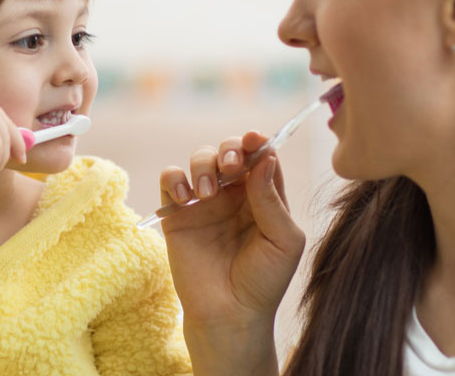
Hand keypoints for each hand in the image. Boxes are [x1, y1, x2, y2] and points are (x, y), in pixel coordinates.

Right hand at [158, 132, 305, 373]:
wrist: (229, 315)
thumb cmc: (264, 282)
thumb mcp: (283, 241)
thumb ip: (273, 200)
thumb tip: (265, 158)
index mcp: (264, 196)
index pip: (261, 156)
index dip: (257, 142)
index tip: (254, 140)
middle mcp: (235, 194)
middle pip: (229, 150)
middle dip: (229, 148)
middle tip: (229, 166)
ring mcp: (205, 202)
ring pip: (200, 158)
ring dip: (203, 165)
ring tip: (205, 194)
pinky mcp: (177, 214)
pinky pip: (170, 179)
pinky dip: (174, 178)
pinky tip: (184, 197)